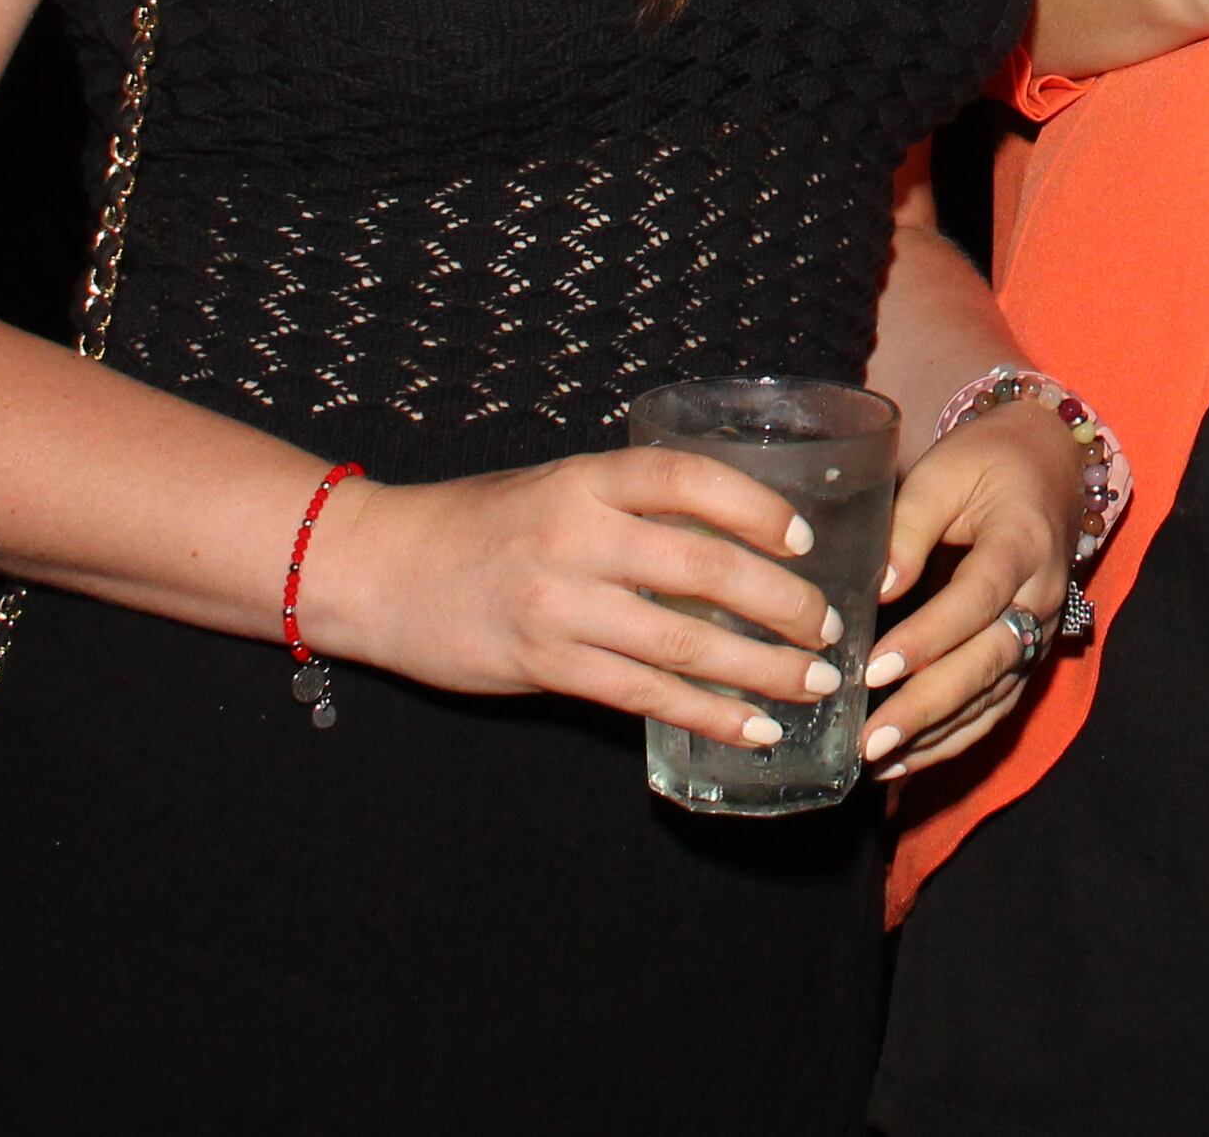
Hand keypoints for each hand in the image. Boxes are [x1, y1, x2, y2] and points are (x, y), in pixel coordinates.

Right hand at [298, 449, 845, 745]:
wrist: (379, 570)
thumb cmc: (480, 525)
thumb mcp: (557, 490)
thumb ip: (630, 508)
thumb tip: (729, 539)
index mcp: (586, 480)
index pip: (689, 479)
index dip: (755, 508)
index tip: (803, 540)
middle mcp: (576, 537)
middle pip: (703, 568)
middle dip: (781, 603)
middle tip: (829, 628)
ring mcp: (559, 605)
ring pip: (682, 642)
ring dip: (760, 670)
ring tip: (814, 684)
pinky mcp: (544, 665)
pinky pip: (643, 694)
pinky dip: (706, 714)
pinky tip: (751, 728)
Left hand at [860, 402, 1085, 780]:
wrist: (1049, 465)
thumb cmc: (986, 463)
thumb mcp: (942, 474)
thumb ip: (907, 528)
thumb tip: (878, 589)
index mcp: (1023, 543)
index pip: (976, 600)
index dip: (928, 638)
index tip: (874, 669)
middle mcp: (1042, 596)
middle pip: (988, 661)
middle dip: (927, 706)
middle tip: (870, 739)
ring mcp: (1041, 632)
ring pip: (992, 695)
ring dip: (936, 734)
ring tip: (876, 760)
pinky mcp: (1028, 655)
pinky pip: (994, 707)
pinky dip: (952, 739)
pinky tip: (903, 762)